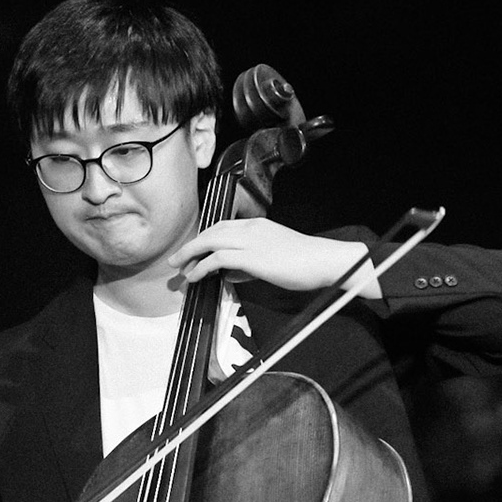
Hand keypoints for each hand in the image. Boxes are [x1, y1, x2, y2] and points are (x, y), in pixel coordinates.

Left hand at [168, 219, 380, 297]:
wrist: (324, 261)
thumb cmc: (306, 263)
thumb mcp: (274, 259)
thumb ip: (250, 265)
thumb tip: (230, 274)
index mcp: (257, 225)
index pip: (223, 227)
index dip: (205, 239)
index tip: (194, 251)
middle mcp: (250, 228)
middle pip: (211, 232)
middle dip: (191, 245)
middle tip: (177, 259)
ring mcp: (249, 241)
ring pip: (209, 242)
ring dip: (190, 255)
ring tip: (179, 269)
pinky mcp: (250, 256)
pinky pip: (216, 259)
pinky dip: (201, 267)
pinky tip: (194, 276)